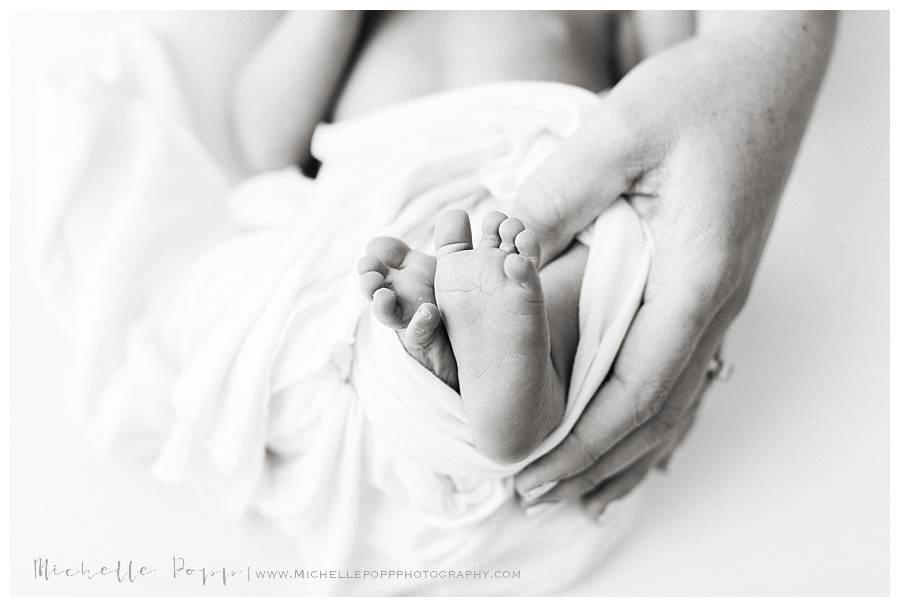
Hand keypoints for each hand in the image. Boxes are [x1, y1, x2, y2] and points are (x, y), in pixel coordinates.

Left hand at [512, 12, 835, 515]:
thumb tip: (491, 252)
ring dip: (626, 452)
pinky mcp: (707, 283)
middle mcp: (712, 301)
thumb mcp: (619, 134)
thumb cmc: (703, 97)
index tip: (533, 472)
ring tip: (584, 493)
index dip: (583, 441)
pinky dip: (655, 418)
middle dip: (597, 462)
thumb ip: (554, 198)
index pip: (637, 388)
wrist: (766, 73)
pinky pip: (684, 370)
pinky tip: (642, 441)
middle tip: (539, 496)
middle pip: (657, 412)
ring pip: (675, 402)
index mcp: (695, 277)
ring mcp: (715, 297)